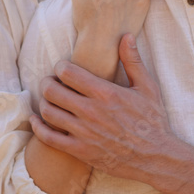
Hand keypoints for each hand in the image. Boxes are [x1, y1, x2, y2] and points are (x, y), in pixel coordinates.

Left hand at [31, 34, 175, 181]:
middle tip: (51, 82)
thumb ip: (132, 61)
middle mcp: (91, 111)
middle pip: (52, 90)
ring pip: (48, 112)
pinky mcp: (80, 151)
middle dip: (47, 82)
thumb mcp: (147, 87)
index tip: (62, 68)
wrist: (156, 157)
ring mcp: (83, 133)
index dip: (60, 67)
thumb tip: (125, 35)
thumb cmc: (153, 121)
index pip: (67, 72)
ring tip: (49, 99)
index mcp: (105, 93)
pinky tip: (37, 120)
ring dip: (44, 102)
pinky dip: (38, 127)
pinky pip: (48, 138)